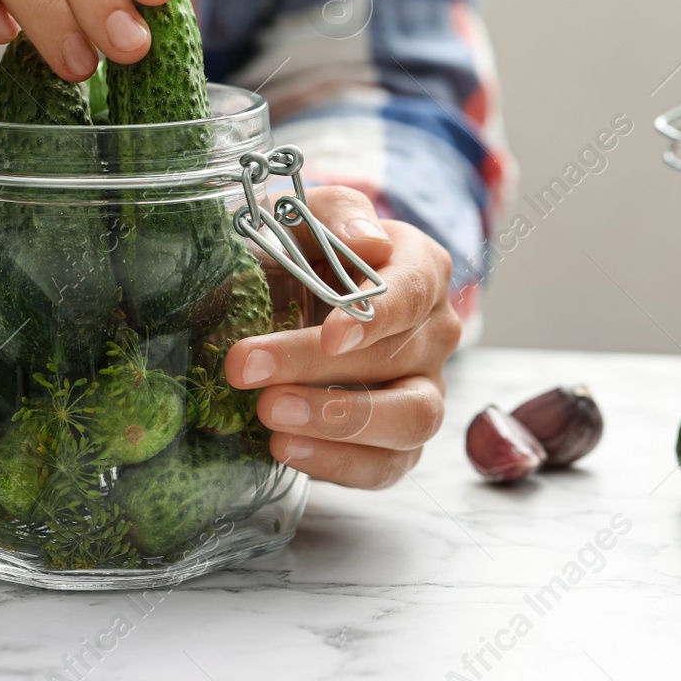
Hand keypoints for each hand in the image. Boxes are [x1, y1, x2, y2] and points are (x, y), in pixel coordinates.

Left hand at [224, 187, 459, 488]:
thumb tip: (367, 240)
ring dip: (337, 422)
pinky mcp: (400, 443)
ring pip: (410, 419)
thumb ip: (336, 213)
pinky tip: (284, 447)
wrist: (288, 294)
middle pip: (398, 357)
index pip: (414, 292)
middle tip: (245, 367)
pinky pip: (386, 467)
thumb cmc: (300, 250)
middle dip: (315, 366)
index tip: (331, 335)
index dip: (377, 317)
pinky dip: (337, 464)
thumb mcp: (305, 214)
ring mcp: (424, 390)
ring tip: (268, 415)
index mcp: (421, 268)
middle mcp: (435, 332)